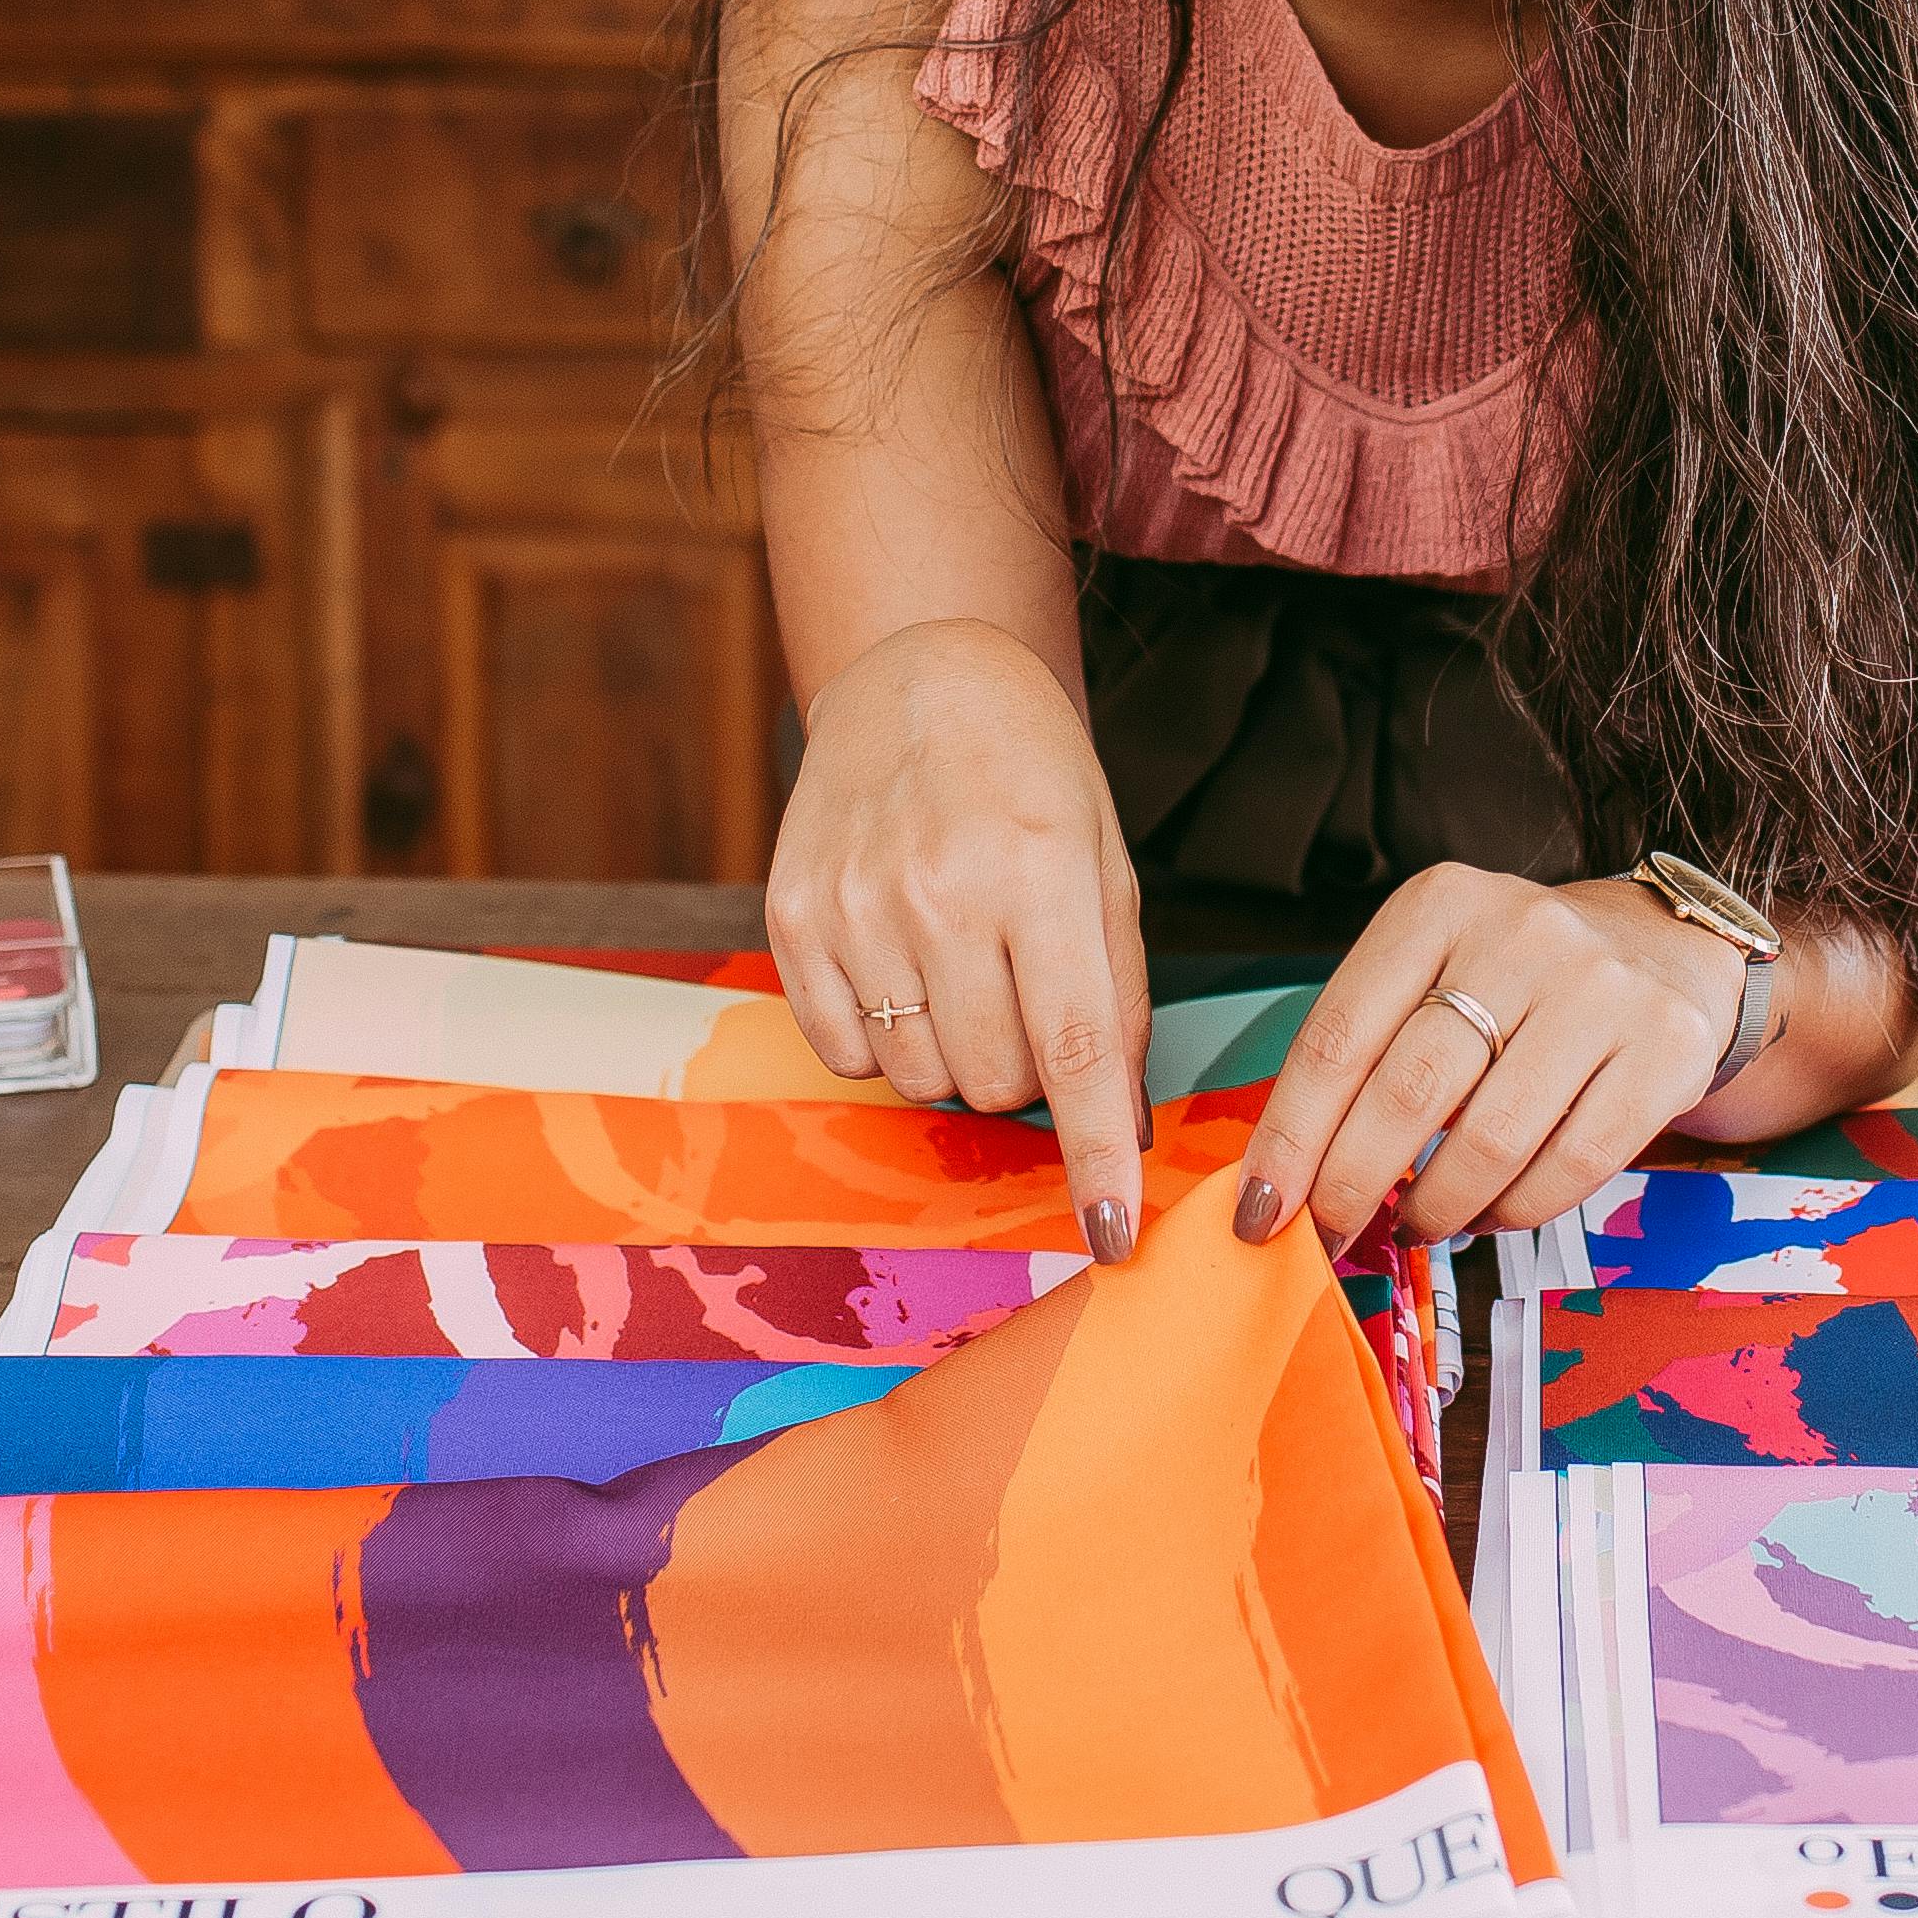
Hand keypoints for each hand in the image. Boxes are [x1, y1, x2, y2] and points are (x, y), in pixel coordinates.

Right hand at [763, 616, 1154, 1257]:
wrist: (917, 680)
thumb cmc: (1031, 777)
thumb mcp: (1106, 863)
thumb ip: (1119, 993)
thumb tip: (1124, 1125)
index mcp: (1039, 872)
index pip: (1076, 1050)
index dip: (1098, 1155)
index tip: (1112, 1236)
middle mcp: (940, 892)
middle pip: (996, 1082)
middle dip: (1027, 1072)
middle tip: (1026, 995)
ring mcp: (855, 907)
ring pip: (919, 1077)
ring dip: (955, 1054)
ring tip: (964, 968)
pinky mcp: (792, 919)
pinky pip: (844, 1053)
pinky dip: (883, 1039)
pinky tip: (901, 965)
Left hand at [1228, 865, 1742, 1248]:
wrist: (1664, 951)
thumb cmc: (1517, 981)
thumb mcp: (1434, 969)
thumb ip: (1367, 1051)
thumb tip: (1287, 1182)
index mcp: (1440, 904)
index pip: (1339, 1036)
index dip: (1290, 1137)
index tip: (1259, 1210)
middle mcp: (1523, 934)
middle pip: (1409, 1092)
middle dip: (1352, 1187)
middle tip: (1331, 1236)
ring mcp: (1601, 990)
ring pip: (1491, 1141)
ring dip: (1436, 1209)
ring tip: (1418, 1224)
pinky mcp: (1665, 1050)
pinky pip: (1571, 1167)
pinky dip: (1514, 1211)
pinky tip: (1489, 1211)